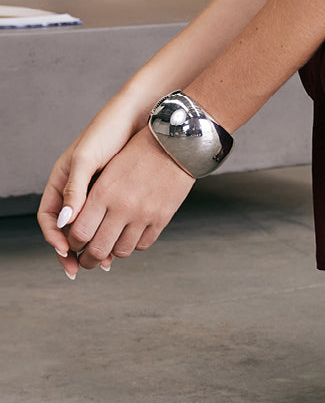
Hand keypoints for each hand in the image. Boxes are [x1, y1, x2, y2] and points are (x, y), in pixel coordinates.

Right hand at [39, 103, 139, 275]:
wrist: (140, 116)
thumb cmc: (108, 131)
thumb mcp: (87, 160)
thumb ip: (75, 189)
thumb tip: (66, 223)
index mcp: (61, 181)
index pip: (49, 217)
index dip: (54, 237)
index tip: (66, 252)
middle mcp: (77, 189)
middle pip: (69, 228)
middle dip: (73, 250)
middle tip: (82, 268)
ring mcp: (97, 191)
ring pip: (90, 226)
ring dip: (95, 244)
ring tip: (107, 261)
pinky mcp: (117, 192)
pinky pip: (109, 219)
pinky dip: (112, 232)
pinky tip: (122, 242)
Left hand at [39, 125, 193, 277]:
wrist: (176, 143)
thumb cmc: (138, 151)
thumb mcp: (108, 169)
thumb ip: (88, 196)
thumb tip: (70, 223)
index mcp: (104, 192)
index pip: (79, 233)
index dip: (72, 244)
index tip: (74, 243)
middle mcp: (123, 206)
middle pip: (97, 249)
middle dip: (88, 259)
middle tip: (88, 259)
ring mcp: (144, 214)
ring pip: (121, 251)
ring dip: (112, 253)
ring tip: (110, 246)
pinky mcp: (162, 218)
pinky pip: (143, 245)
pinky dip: (134, 244)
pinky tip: (130, 235)